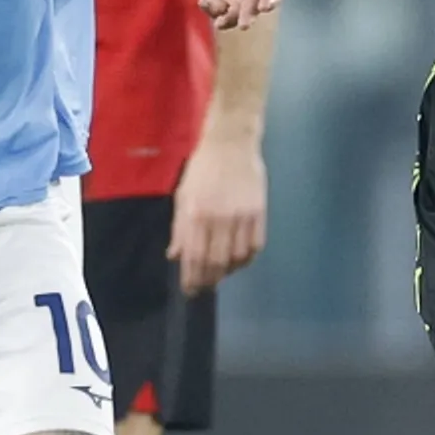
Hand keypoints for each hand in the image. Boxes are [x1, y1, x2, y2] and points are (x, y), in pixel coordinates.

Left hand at [169, 135, 268, 293]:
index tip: (190, 291)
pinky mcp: (259, 212)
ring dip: (228, 272)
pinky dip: (247, 259)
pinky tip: (239, 261)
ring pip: (237, 258)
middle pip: (216, 263)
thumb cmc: (202, 169)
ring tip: (220, 274)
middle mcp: (219, 218)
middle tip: (204, 288)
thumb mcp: (183, 196)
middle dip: (208, 280)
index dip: (192, 279)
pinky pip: (255, 246)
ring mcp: (241, 216)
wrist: (231, 143)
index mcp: (196, 214)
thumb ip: (179, 229)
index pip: (194, 257)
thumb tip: (175, 257)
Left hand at [190, 0, 322, 27]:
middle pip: (253, 9)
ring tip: (221, 21)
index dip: (272, 0)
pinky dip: (210, 9)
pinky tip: (204, 2)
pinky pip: (215, 7)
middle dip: (249, 16)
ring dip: (228, 21)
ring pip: (233, 15)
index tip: (267, 5)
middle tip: (245, 22)